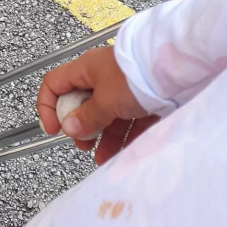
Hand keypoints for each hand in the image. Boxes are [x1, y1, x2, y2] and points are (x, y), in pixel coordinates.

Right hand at [36, 45, 157, 164]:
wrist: (178, 68)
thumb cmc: (134, 77)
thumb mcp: (105, 100)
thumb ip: (86, 117)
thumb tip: (68, 128)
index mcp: (85, 70)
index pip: (54, 84)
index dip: (48, 107)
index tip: (54, 129)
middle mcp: (103, 77)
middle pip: (82, 104)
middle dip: (81, 128)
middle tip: (83, 144)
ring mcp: (124, 88)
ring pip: (108, 115)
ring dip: (104, 138)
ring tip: (104, 158)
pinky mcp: (145, 99)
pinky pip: (130, 120)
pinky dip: (125, 137)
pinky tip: (123, 153)